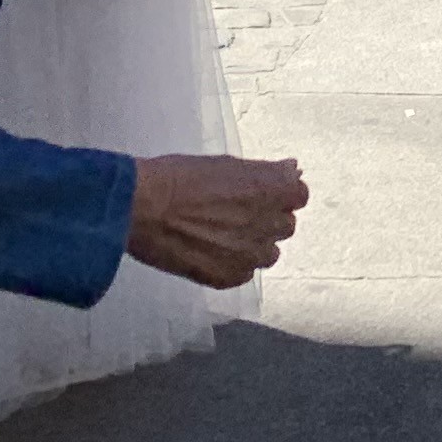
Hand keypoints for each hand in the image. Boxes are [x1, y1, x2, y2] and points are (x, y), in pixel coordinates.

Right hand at [125, 153, 306, 287]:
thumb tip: (291, 170)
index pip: (299, 196)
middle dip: (267, 221)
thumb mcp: (226, 164)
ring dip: (253, 246)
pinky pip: (244, 273)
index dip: (282, 196)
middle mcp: (269, 223)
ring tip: (223, 237)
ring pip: (268, 253)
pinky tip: (209, 253)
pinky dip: (232, 265)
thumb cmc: (180, 176)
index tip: (264, 195)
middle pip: (285, 226)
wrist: (142, 208)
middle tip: (237, 215)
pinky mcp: (229, 277)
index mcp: (273, 189)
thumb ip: (264, 173)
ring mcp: (251, 254)